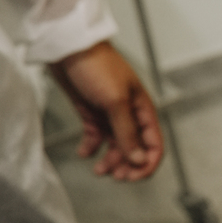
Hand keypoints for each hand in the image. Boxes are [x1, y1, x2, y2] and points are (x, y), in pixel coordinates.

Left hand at [51, 41, 164, 182]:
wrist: (67, 46)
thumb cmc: (96, 65)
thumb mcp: (115, 101)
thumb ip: (128, 133)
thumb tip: (138, 160)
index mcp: (142, 110)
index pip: (154, 145)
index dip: (146, 164)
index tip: (131, 176)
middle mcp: (129, 115)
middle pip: (134, 150)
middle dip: (125, 165)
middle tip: (113, 174)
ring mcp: (110, 115)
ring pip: (115, 147)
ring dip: (109, 161)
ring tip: (98, 169)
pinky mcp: (92, 113)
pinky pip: (96, 138)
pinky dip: (91, 148)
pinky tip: (84, 153)